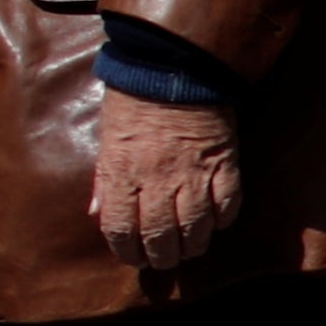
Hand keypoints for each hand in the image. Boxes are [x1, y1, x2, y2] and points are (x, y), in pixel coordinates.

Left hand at [94, 93, 244, 270]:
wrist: (173, 66)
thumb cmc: (133, 100)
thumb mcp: (107, 137)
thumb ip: (103, 178)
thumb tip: (98, 213)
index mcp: (122, 172)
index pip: (120, 228)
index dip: (127, 251)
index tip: (133, 257)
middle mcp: (156, 179)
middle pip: (159, 236)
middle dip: (162, 256)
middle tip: (165, 259)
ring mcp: (192, 173)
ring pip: (195, 228)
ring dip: (193, 245)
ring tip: (190, 248)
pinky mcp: (222, 164)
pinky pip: (227, 205)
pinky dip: (222, 220)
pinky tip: (216, 223)